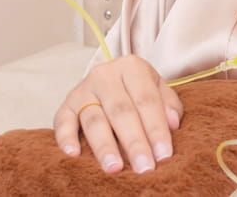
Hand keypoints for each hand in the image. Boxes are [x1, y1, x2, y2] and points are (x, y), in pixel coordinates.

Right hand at [53, 54, 182, 173]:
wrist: (109, 78)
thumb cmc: (138, 90)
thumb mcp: (158, 88)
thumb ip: (169, 104)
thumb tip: (173, 123)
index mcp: (132, 67)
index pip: (147, 100)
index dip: (156, 129)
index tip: (164, 155)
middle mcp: (105, 75)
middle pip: (122, 111)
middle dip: (134, 142)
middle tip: (144, 167)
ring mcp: (83, 89)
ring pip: (94, 119)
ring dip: (105, 146)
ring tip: (114, 168)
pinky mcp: (66, 104)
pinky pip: (63, 120)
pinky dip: (66, 137)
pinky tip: (73, 155)